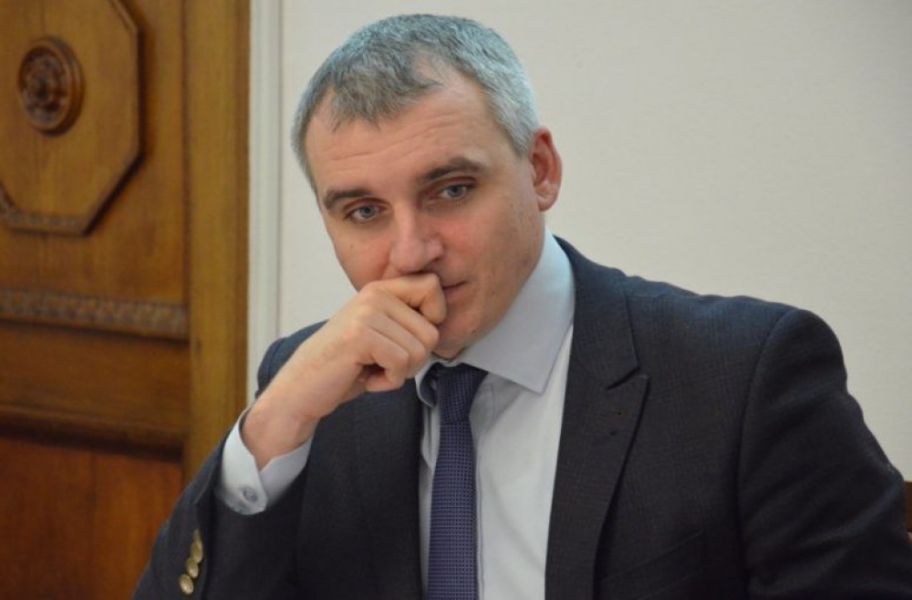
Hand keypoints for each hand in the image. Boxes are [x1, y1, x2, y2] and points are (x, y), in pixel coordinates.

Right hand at [242, 274, 445, 466]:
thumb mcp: (379, 333)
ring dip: (399, 373)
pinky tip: (366, 377)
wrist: (302, 388)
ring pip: (419, 351)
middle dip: (413, 359)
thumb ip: (406, 321)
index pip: (433, 287)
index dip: (432, 319)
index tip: (406, 338)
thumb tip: (442, 321)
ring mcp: (367, 313)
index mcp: (380, 289)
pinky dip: (388, 382)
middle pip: (432, 331)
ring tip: (371, 368)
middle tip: (382, 363)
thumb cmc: (345, 366)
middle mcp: (375, 294)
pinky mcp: (361, 335)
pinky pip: (401, 364)